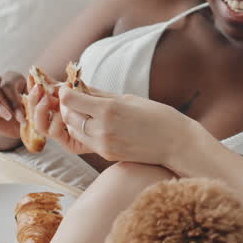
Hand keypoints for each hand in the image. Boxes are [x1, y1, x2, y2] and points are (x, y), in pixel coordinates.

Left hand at [51, 85, 189, 165]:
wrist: (176, 143)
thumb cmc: (157, 116)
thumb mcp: (128, 98)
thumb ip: (100, 94)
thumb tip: (79, 87)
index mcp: (109, 110)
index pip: (70, 100)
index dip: (65, 92)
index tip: (68, 88)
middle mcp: (102, 129)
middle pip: (68, 116)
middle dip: (67, 106)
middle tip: (73, 98)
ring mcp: (104, 145)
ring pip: (73, 130)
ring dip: (73, 120)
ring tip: (84, 110)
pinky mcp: (107, 155)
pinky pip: (85, 141)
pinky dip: (83, 131)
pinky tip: (93, 123)